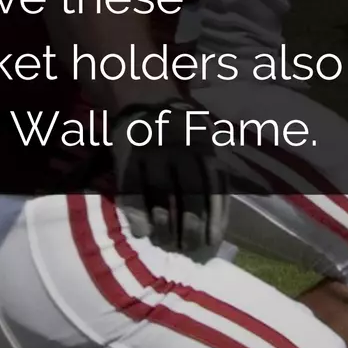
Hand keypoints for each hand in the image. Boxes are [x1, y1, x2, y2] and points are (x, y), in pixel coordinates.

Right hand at [109, 99, 227, 261]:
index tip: (211, 241)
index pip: (215, 188)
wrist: (144, 100)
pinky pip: (133, 190)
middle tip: (188, 248)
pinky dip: (137, 214)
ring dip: (165, 224)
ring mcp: (153, 154)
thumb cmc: (180, 130)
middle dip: (191, 226)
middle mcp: (182, 151)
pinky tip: (141, 232)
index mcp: (205, 149)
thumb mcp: (204, 142)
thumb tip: (219, 216)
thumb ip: (211, 172)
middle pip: (190, 195)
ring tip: (167, 244)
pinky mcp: (128, 158)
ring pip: (161, 195)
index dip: (215, 217)